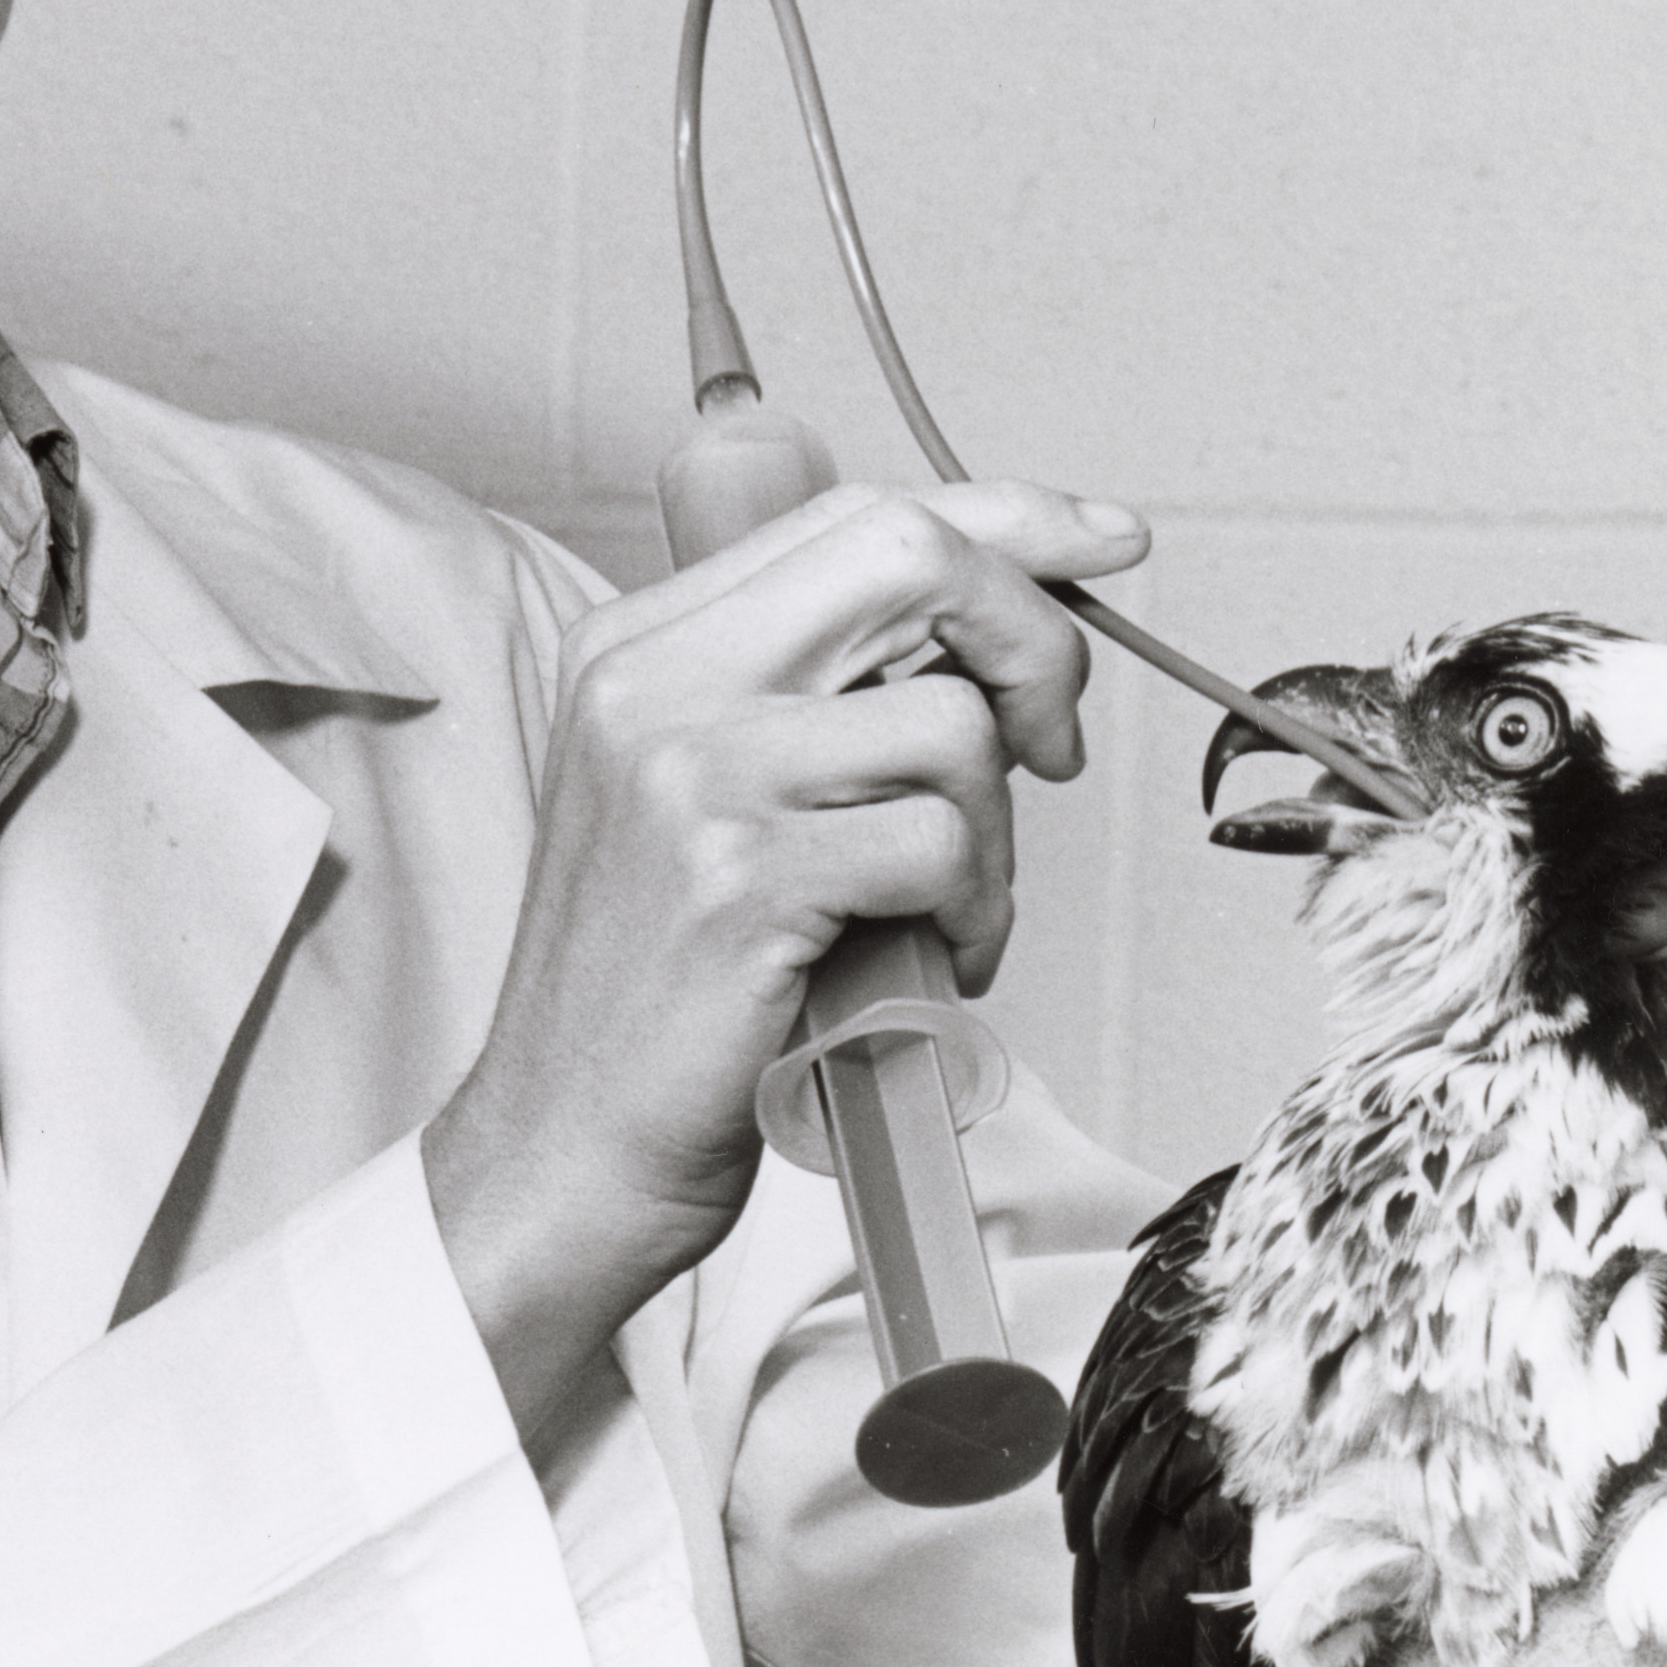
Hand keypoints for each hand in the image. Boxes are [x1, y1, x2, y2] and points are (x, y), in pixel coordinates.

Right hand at [423, 480, 1147, 1434]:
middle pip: (912, 558)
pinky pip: (940, 843)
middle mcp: (654, 682)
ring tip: (943, 908)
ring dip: (993, 833)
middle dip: (1032, 642)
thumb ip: (820, 699)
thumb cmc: (661, 996)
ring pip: (949, 723)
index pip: (857, 515)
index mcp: (643, 643)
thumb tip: (994, 630)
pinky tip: (925, 958)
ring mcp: (693, 773)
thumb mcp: (709, 802)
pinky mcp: (743, 876)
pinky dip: (973, 909)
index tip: (1105, 544)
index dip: (1009, 519)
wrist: (561, 1152)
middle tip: (1053, 743)